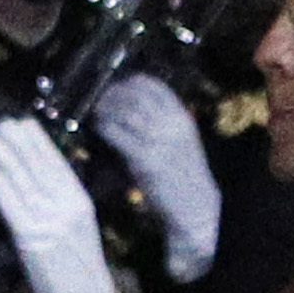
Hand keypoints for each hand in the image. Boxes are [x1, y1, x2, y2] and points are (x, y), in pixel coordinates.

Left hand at [0, 119, 122, 292]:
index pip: (59, 165)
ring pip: (25, 185)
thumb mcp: (77, 233)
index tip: (24, 123)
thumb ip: (59, 207)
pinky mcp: (35, 244)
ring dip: (7, 160)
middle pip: (40, 169)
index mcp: (82, 204)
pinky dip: (3, 192)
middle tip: (2, 123)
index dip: (39, 143)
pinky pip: (15, 211)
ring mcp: (51, 225)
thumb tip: (33, 182)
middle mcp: (69, 210)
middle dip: (20, 144)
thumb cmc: (81, 277)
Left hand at [87, 73, 220, 283]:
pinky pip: (117, 134)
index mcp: (182, 118)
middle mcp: (172, 125)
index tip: (116, 87)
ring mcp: (159, 141)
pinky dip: (104, 128)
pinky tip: (98, 130)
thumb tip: (128, 108)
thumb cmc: (184, 177)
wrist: (196, 209)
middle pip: (133, 95)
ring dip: (104, 110)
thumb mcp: (180, 141)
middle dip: (112, 95)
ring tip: (97, 114)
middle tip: (99, 101)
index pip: (152, 85)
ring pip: (122, 112)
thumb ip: (162, 123)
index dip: (129, 83)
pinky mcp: (145, 160)